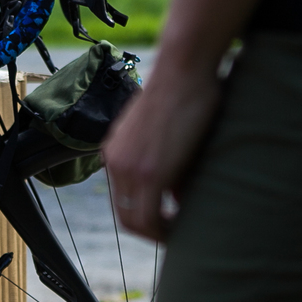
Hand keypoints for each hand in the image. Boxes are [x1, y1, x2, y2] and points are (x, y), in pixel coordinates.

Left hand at [101, 61, 222, 241]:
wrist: (185, 66)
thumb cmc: (186, 89)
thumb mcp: (167, 131)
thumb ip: (168, 163)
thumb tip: (179, 198)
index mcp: (115, 151)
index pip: (122, 199)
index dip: (144, 217)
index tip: (168, 221)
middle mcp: (115, 162)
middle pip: (124, 217)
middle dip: (151, 231)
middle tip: (176, 235)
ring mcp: (128, 168)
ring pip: (135, 221)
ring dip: (160, 233)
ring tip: (184, 234)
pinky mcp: (149, 172)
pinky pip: (150, 217)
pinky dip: (165, 229)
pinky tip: (184, 227)